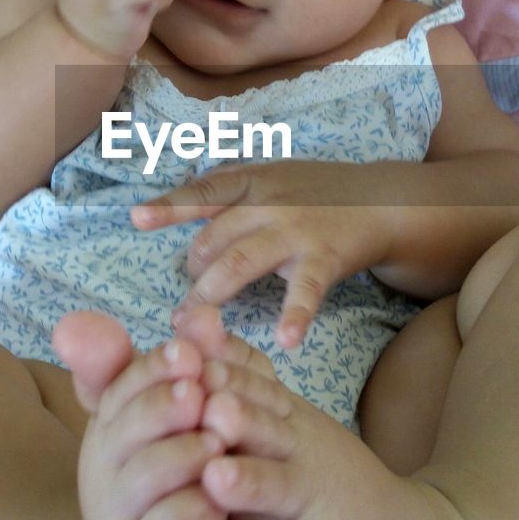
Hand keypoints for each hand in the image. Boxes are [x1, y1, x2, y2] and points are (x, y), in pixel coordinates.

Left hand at [131, 161, 398, 347]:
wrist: (381, 202)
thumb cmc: (315, 194)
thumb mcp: (270, 179)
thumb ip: (230, 195)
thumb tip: (178, 215)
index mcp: (251, 181)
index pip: (203, 192)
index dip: (169, 206)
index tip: (136, 217)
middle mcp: (268, 202)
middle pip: (215, 238)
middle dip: (193, 273)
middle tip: (179, 308)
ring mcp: (295, 230)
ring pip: (241, 262)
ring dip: (213, 295)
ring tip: (195, 324)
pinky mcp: (323, 258)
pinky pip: (303, 291)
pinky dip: (294, 316)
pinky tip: (285, 340)